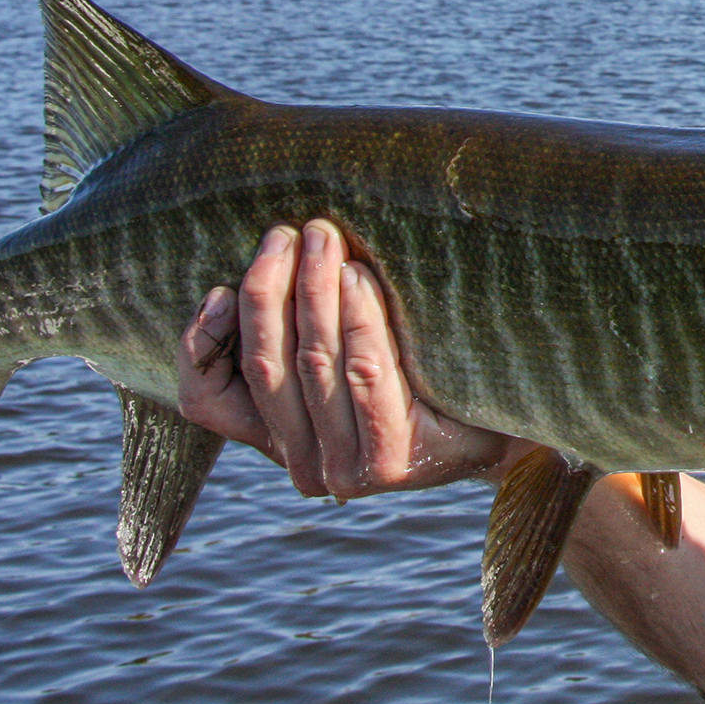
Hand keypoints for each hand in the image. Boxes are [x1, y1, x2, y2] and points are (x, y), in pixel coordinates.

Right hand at [177, 219, 524, 497]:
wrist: (504, 422)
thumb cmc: (422, 372)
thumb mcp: (349, 353)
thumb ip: (302, 328)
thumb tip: (264, 259)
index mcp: (279, 442)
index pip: (207, 401)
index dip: (200, 343)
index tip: (219, 287)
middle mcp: (303, 467)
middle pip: (265, 365)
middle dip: (268, 289)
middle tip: (284, 233)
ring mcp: (345, 470)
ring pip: (313, 363)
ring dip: (313, 291)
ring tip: (321, 239)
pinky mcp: (391, 461)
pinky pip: (365, 372)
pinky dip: (358, 319)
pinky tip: (359, 276)